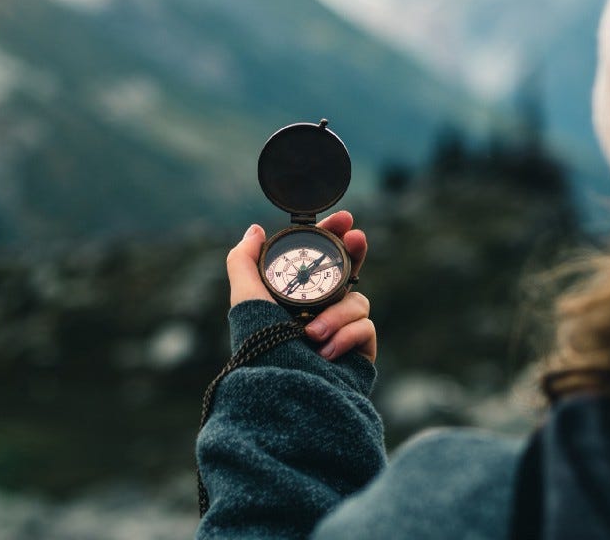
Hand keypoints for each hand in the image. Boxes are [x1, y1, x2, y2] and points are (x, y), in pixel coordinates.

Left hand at [225, 210, 374, 361]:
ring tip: (312, 335)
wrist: (284, 392)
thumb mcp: (245, 299)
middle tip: (357, 237)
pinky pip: (365, 327)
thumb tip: (255, 230)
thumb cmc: (262, 347)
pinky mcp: (359, 352)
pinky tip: (326, 352)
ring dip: (336, 314)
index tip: (344, 218)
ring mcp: (341, 332)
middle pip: (348, 273)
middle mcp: (320, 312)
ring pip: (356, 301)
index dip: (334, 236)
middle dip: (355, 252)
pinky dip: (345, 336)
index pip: (320, 260)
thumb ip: (244, 261)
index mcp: (296, 298)